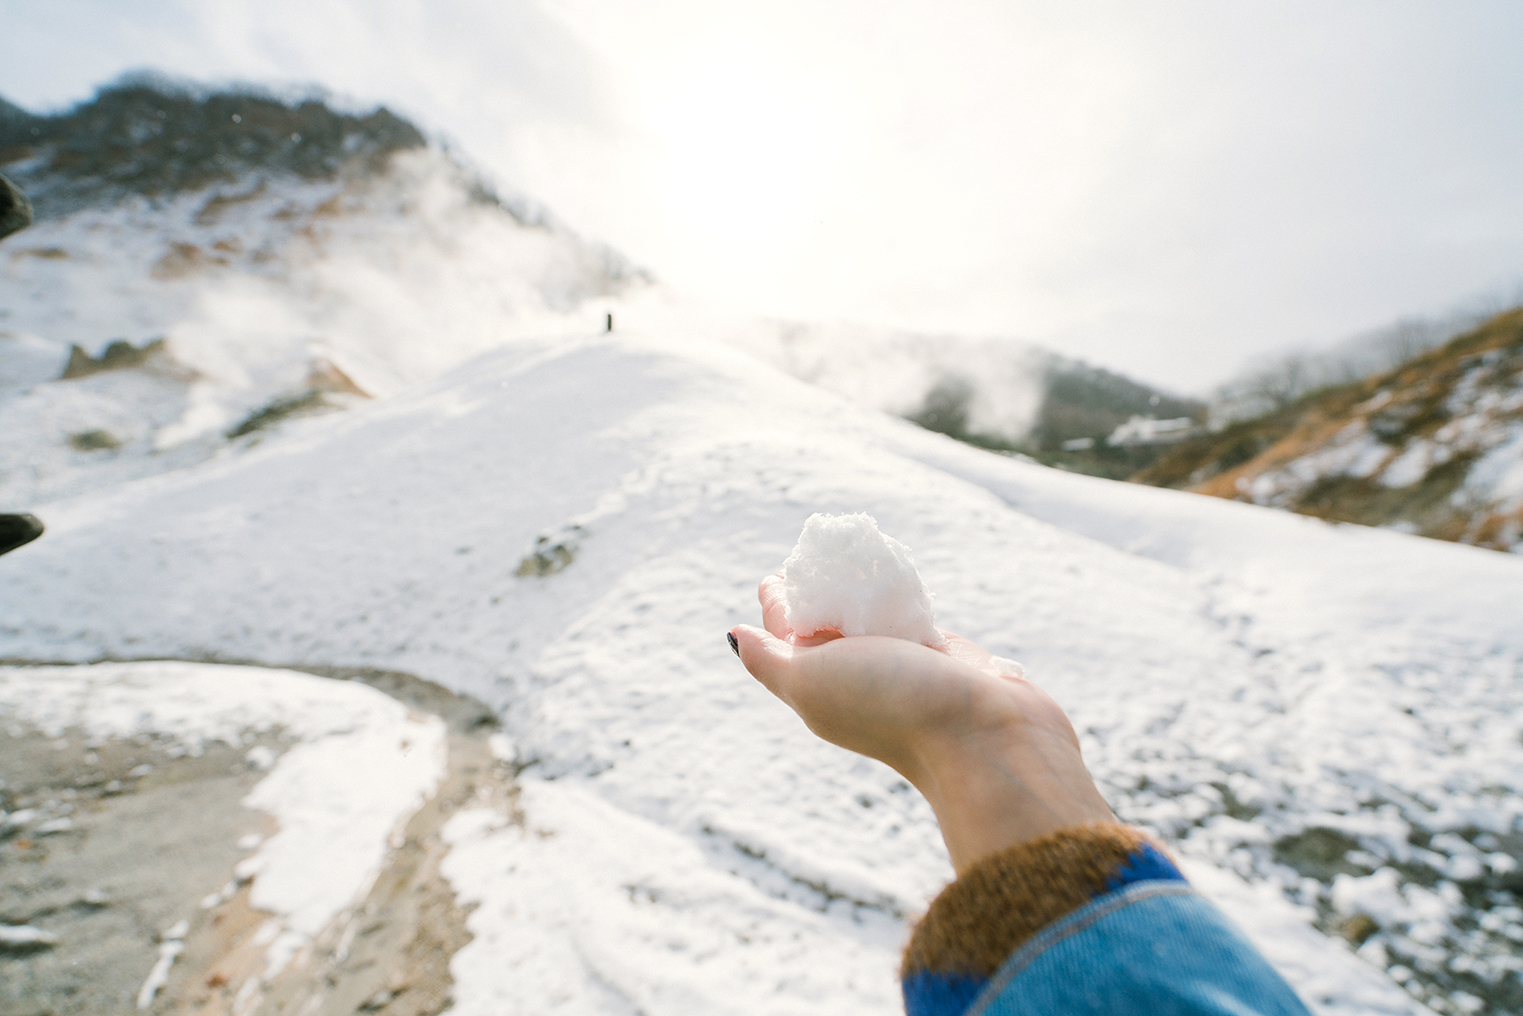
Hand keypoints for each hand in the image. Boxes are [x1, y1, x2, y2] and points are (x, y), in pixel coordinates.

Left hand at [731, 575, 1114, 872]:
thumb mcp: (810, 681)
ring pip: (869, 615)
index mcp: (815, 683)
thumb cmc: (891, 705)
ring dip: (860, 587)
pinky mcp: (938, 653)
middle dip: (818, 588)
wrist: (986, 734)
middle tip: (820, 550)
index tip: (781, 569)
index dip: (778, 599)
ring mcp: (898, 663)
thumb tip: (735, 635)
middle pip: (825, 621)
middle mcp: (854, 674)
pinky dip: (900, 591)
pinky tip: (898, 570)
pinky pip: (910, 613)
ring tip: (855, 552)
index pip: (784, 633)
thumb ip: (770, 660)